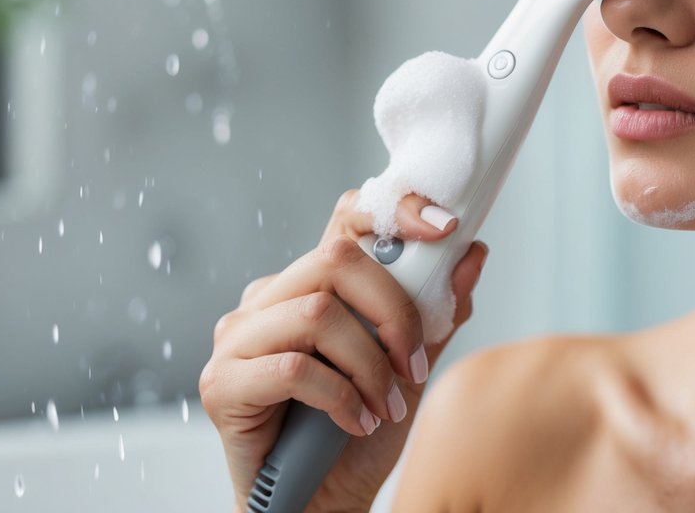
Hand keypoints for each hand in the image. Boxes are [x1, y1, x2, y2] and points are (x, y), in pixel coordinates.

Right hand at [200, 190, 488, 510]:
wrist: (320, 505)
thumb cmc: (356, 438)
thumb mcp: (408, 371)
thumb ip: (435, 315)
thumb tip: (472, 254)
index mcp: (308, 286)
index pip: (345, 222)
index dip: (394, 212)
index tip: (446, 229)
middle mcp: (267, 300)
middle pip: (336, 261)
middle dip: (394, 312)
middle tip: (414, 363)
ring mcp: (237, 338)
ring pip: (317, 314)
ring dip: (369, 366)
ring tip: (386, 406)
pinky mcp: (221, 382)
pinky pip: (292, 368)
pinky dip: (339, 398)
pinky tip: (356, 422)